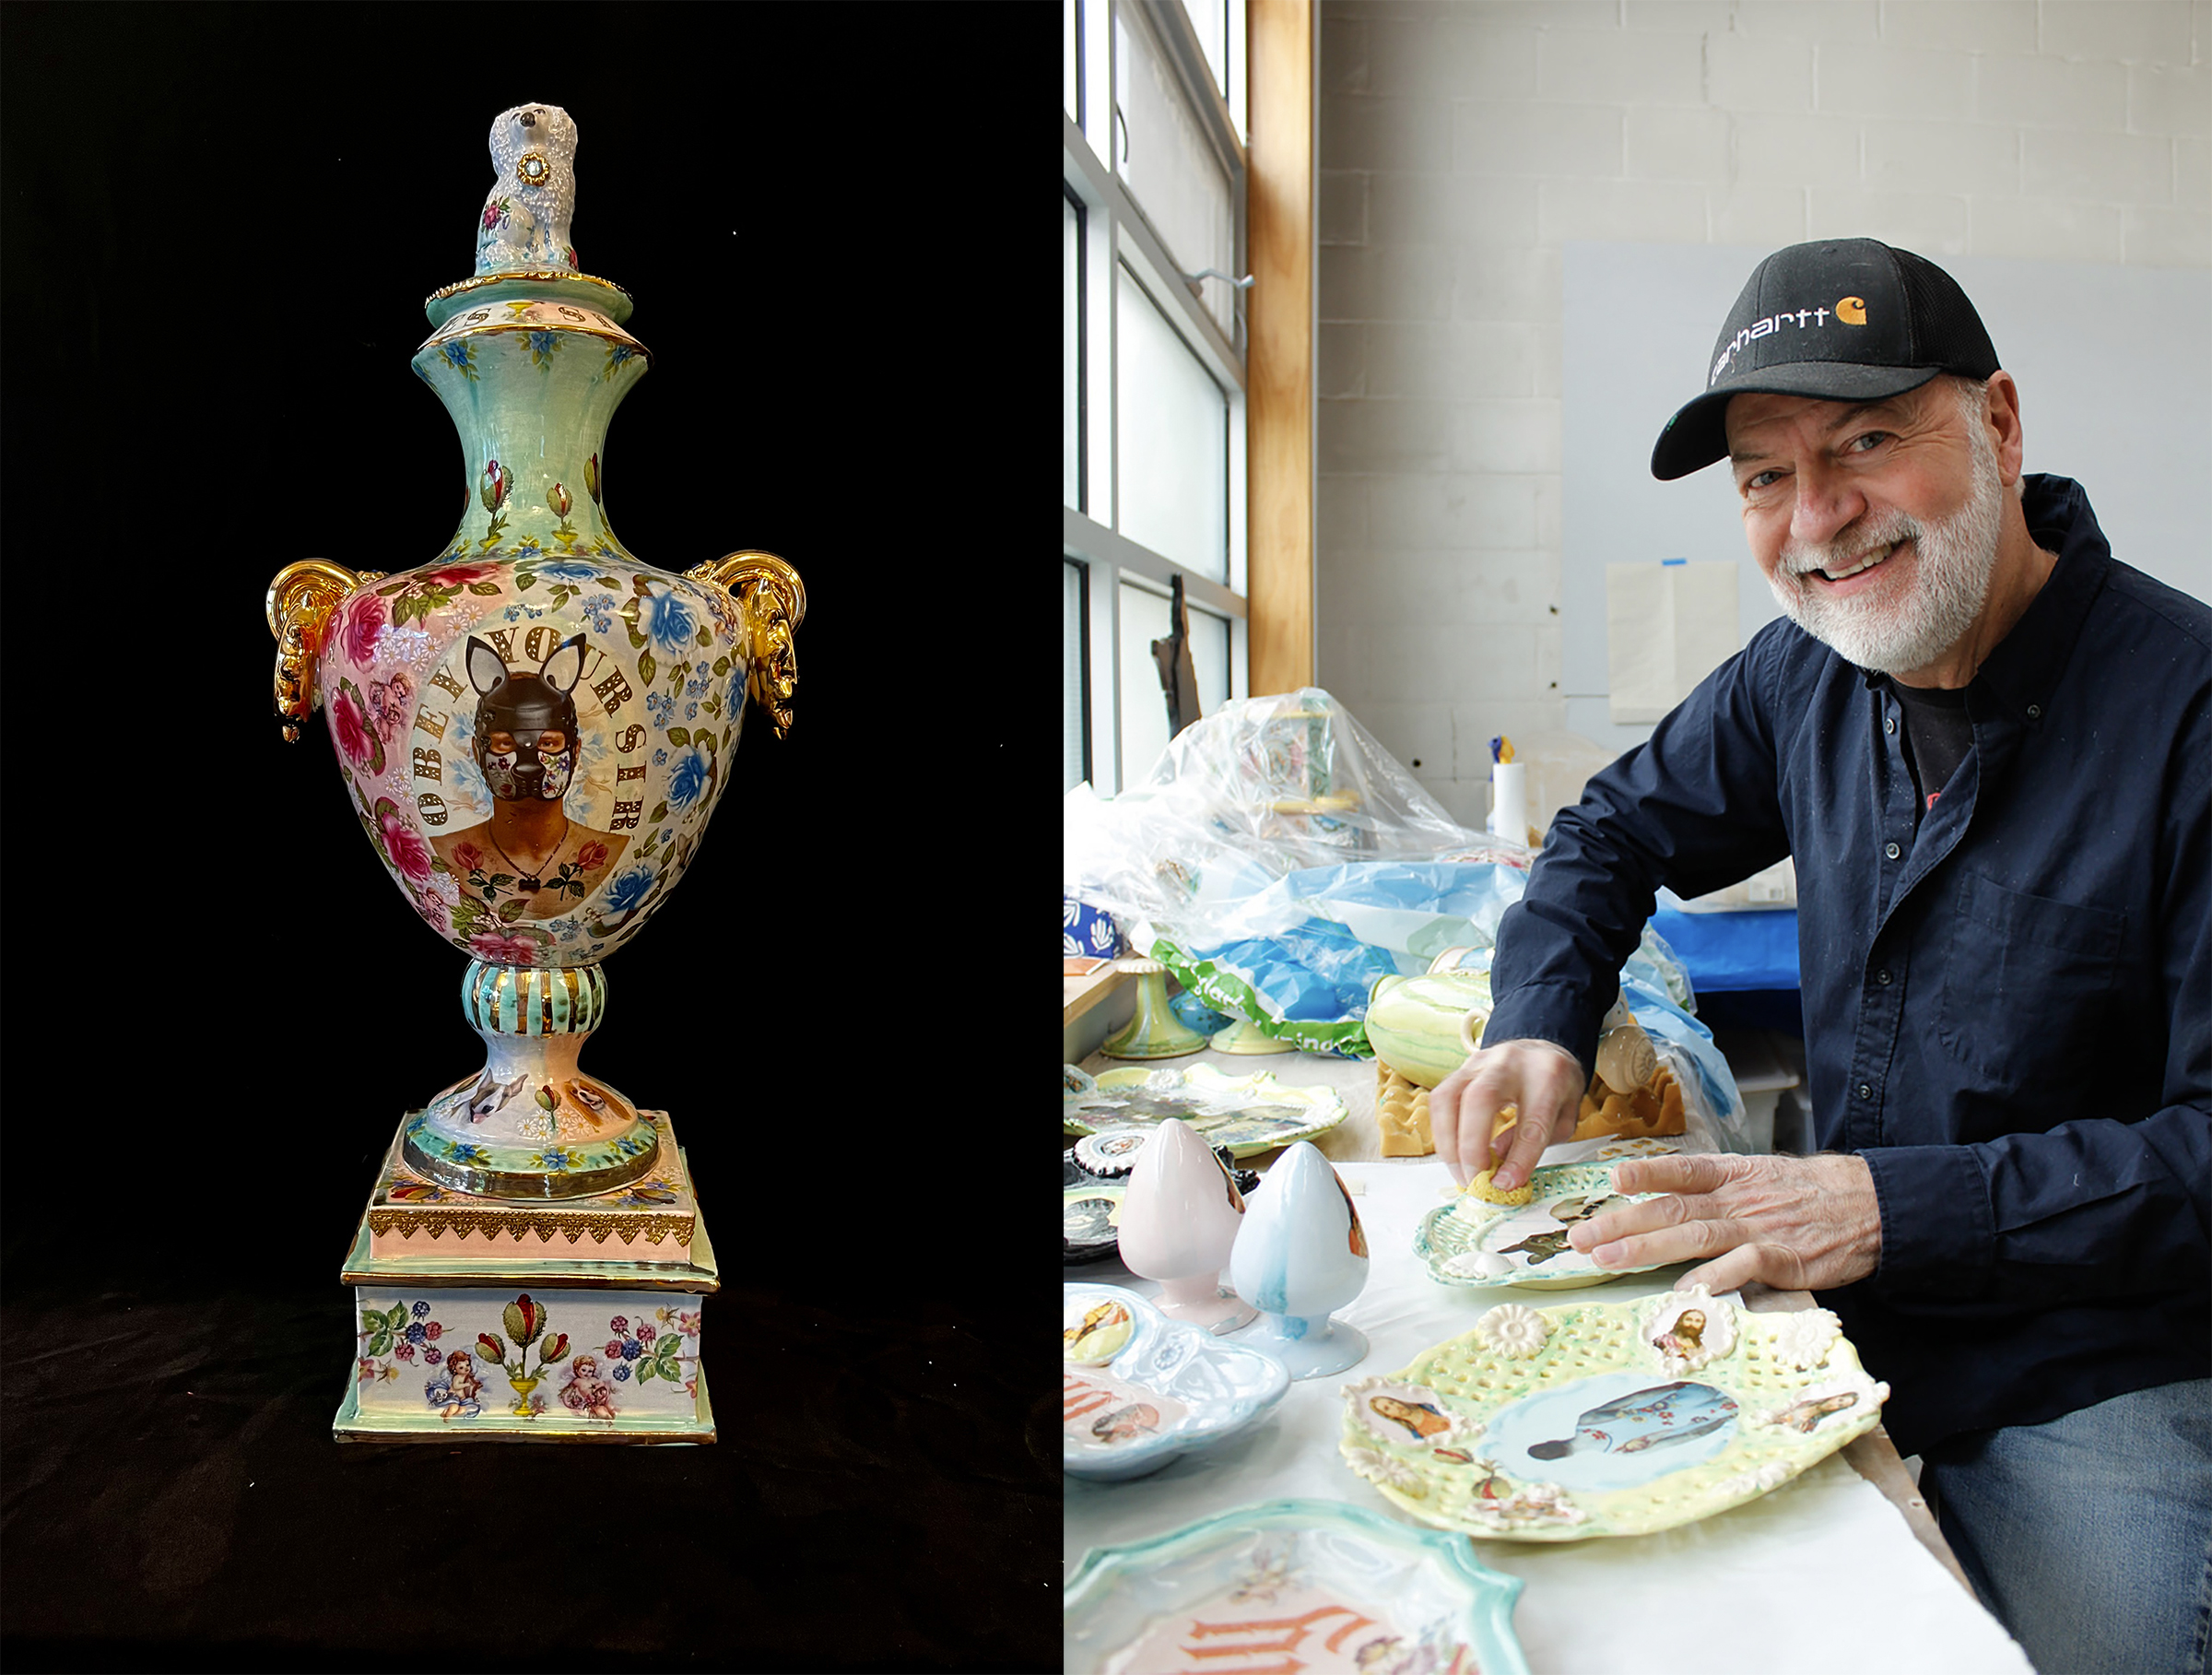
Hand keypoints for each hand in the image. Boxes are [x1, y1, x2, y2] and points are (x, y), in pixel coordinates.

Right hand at [1428, 1039, 1586, 1191]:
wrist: (1542, 1049)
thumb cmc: (1555, 1088)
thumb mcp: (1564, 1117)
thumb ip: (1537, 1141)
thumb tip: (1500, 1168)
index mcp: (1548, 1076)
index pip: (1533, 1121)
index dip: (1519, 1157)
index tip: (1506, 1184)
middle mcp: (1511, 1063)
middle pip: (1481, 1099)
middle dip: (1471, 1146)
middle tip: (1474, 1180)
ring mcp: (1480, 1062)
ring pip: (1449, 1097)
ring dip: (1448, 1142)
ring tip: (1460, 1172)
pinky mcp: (1460, 1068)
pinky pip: (1439, 1099)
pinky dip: (1441, 1131)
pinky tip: (1452, 1153)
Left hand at [1568, 1152, 1881, 1292]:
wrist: (1870, 1204)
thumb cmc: (1809, 1195)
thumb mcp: (1759, 1178)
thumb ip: (1716, 1190)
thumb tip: (1666, 1201)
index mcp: (1731, 1176)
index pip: (1682, 1170)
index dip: (1646, 1174)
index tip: (1611, 1180)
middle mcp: (1738, 1200)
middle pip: (1672, 1209)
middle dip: (1622, 1223)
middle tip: (1581, 1239)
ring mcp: (1759, 1228)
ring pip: (1695, 1235)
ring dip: (1648, 1248)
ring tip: (1610, 1259)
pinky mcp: (1785, 1258)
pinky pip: (1743, 1266)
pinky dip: (1714, 1277)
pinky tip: (1686, 1292)